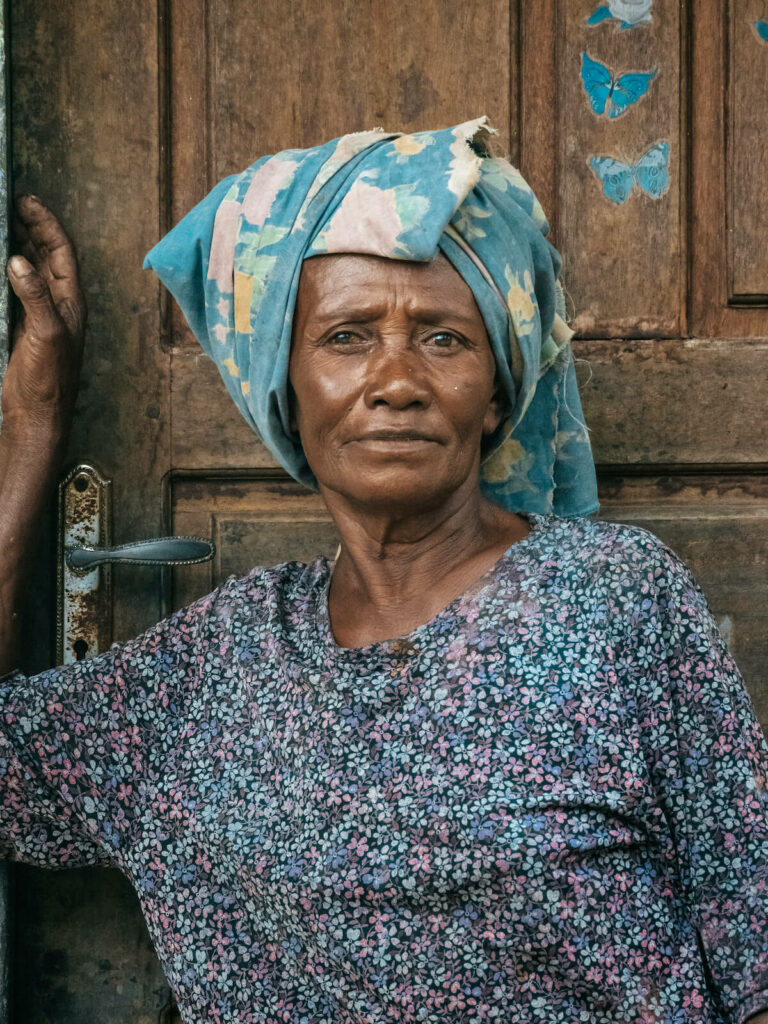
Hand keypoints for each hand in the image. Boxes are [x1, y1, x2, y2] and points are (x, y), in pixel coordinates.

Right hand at [2, 196, 85, 447]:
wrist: (36, 416)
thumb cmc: (49, 380)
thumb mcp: (46, 334)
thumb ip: (35, 296)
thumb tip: (20, 261)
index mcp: (70, 302)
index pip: (61, 252)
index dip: (46, 224)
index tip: (28, 201)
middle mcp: (58, 305)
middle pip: (46, 256)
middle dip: (32, 228)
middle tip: (13, 203)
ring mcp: (39, 315)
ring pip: (30, 271)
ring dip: (19, 246)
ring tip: (5, 222)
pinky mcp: (21, 327)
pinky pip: (15, 289)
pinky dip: (7, 272)